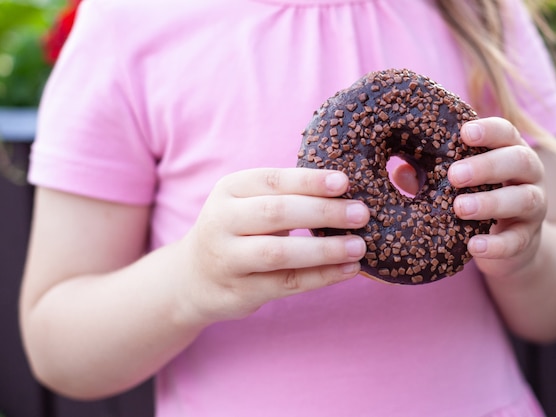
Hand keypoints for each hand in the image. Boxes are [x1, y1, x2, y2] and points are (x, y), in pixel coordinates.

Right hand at [179, 168, 369, 322]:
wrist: (194, 277)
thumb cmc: (237, 230)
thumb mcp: (248, 203)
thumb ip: (286, 196)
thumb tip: (346, 193)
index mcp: (229, 190)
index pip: (273, 180)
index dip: (309, 181)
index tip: (345, 182)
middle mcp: (222, 221)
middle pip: (276, 213)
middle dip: (323, 212)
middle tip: (361, 214)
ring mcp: (227, 259)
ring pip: (279, 253)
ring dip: (324, 250)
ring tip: (359, 247)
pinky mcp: (240, 291)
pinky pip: (287, 283)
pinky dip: (322, 277)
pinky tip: (348, 270)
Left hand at [392, 117, 545, 279]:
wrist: (508, 246)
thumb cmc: (473, 200)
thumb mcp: (451, 186)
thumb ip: (427, 176)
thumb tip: (399, 170)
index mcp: (507, 152)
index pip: (506, 132)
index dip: (489, 130)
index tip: (464, 132)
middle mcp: (528, 175)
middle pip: (519, 160)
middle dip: (487, 165)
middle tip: (454, 174)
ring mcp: (534, 207)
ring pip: (525, 199)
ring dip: (491, 202)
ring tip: (460, 208)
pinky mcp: (528, 239)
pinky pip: (517, 241)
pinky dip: (496, 244)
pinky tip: (473, 246)